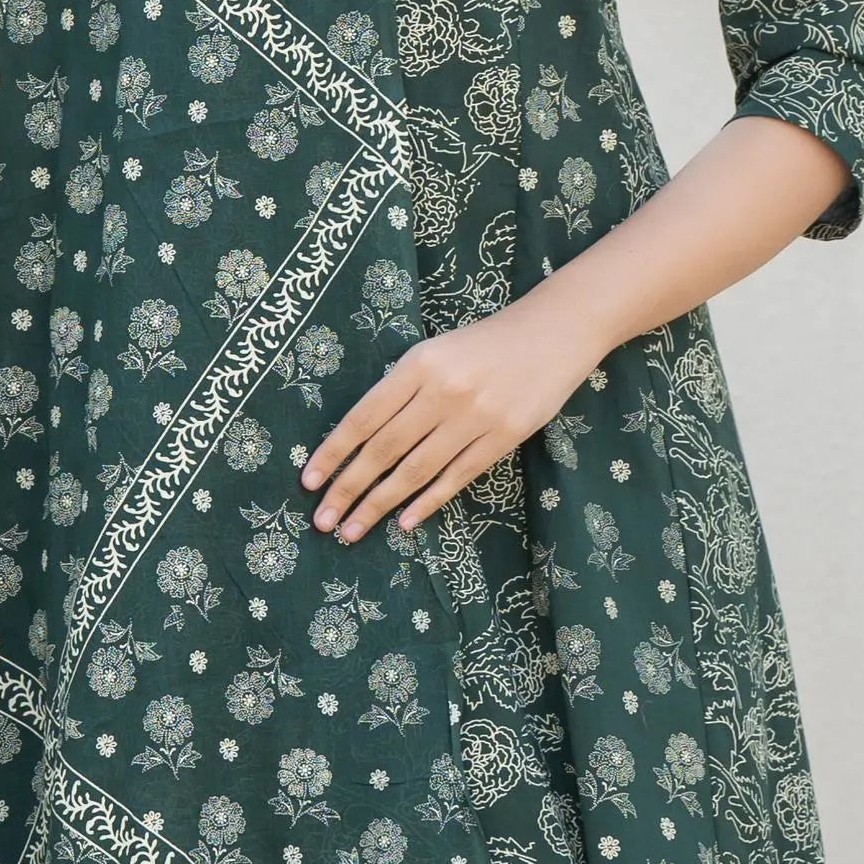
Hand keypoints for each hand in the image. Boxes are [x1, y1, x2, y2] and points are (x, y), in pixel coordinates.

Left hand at [303, 284, 606, 540]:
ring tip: (354, 530)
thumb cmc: (484, 343)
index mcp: (418, 364)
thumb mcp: (435, 351)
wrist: (553, 332)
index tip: (309, 482)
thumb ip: (402, 389)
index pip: (364, 417)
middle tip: (323, 521)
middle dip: (348, 488)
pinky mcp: (505, 436)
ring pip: (416, 470)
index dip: (334, 453)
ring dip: (380, 504)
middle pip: (384, 449)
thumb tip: (360, 442)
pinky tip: (404, 522)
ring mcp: (476, 417)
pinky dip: (428, 501)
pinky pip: (457, 476)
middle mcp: (444, 391)